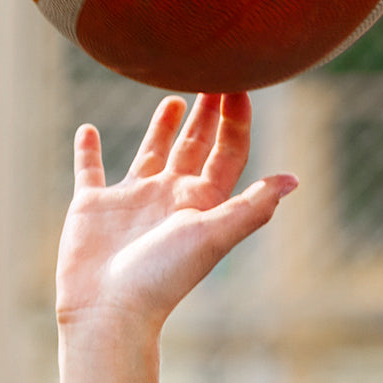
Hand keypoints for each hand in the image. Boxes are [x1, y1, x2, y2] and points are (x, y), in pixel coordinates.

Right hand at [55, 92, 296, 331]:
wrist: (111, 308)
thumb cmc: (165, 275)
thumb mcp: (214, 234)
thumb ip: (252, 206)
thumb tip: (294, 180)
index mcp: (203, 203)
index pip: (228, 152)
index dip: (236, 120)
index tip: (241, 84)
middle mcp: (172, 198)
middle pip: (196, 147)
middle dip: (208, 114)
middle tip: (216, 74)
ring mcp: (134, 200)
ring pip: (153, 153)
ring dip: (164, 127)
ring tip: (175, 98)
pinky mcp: (95, 206)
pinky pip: (91, 170)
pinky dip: (89, 150)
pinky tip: (89, 129)